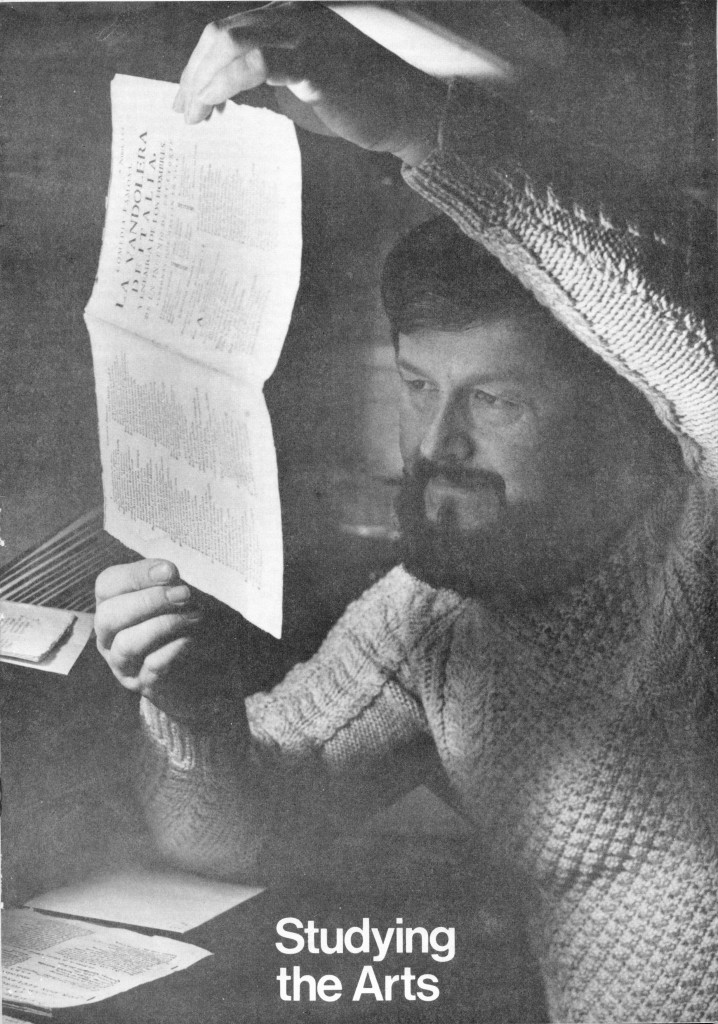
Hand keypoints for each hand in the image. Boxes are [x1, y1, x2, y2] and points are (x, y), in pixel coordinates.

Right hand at [95, 559, 238, 722]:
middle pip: (108, 616)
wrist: (197, 669)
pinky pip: (151, 668)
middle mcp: (108, 636)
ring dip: (163, 625)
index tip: (170, 571)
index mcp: (111, 606)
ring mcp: (122, 664)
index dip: (137, 575)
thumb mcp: (174, 597)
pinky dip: (172, 650)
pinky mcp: (143, 685)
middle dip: (149, 601)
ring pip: (126, 644)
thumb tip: (167, 572)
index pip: (107, 585)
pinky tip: (189, 640)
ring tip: (194, 616)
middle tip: (184, 594)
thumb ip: (167, 583)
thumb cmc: (180, 624)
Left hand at [173, 1, 444, 164]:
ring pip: (229, 43)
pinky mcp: (312, 64)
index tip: (186, 98)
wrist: (402, 111)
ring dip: (203, 81)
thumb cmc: (355, 102)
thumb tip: (227, 95)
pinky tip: (218, 107)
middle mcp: (290, 17)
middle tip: (184, 111)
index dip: (198, 65)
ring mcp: (301, 36)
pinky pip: (256, 64)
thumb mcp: (300, 87)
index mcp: (286, 19)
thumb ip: (265, 82)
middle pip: (219, 34)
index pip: (227, 32)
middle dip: (193, 74)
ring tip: (197, 114)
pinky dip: (227, 85)